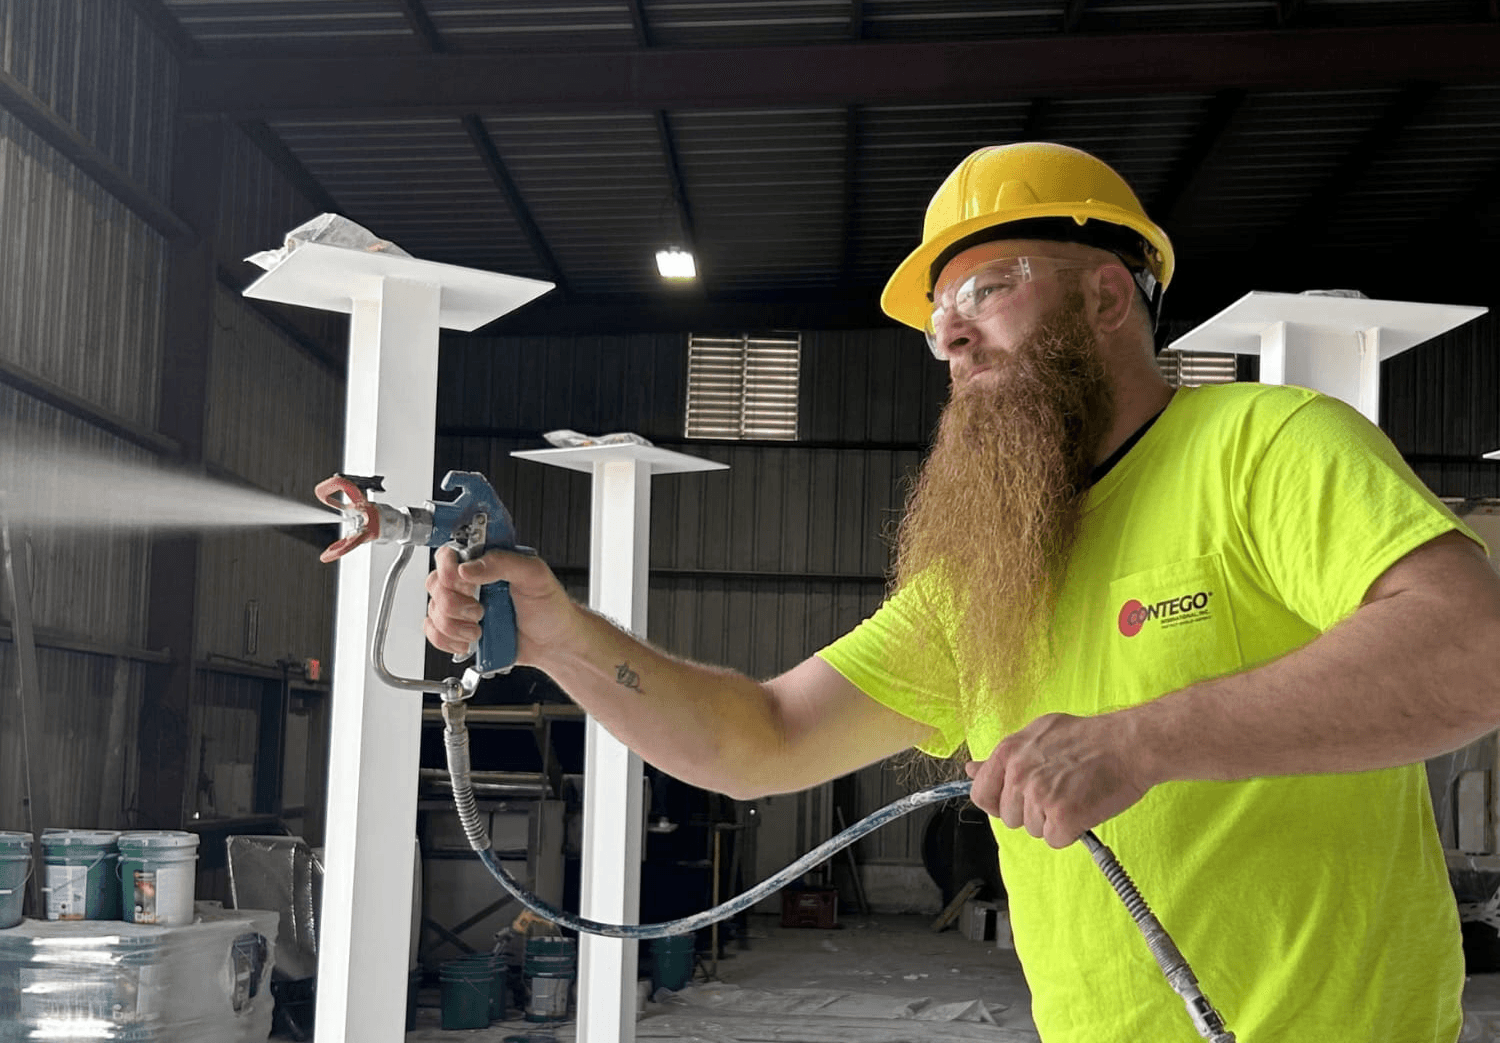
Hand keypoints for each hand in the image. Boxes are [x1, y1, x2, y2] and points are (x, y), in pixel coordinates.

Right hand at [424, 546, 578, 664]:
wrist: (554, 644)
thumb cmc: (550, 607)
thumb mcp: (534, 575)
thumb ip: (502, 562)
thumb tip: (468, 567)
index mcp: (486, 563)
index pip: (449, 555)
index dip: (448, 569)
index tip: (463, 583)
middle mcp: (470, 583)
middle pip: (435, 584)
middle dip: (454, 604)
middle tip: (479, 611)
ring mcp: (463, 607)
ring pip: (434, 611)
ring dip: (454, 626)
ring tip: (479, 630)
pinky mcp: (460, 630)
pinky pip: (434, 633)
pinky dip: (446, 640)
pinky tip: (467, 641)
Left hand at [964, 712, 1152, 847]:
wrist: (1128, 744)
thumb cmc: (1088, 737)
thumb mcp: (1037, 733)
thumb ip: (1004, 756)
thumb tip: (971, 769)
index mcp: (1008, 753)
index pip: (981, 794)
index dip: (998, 803)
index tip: (1014, 802)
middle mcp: (1018, 775)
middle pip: (1010, 817)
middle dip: (1031, 812)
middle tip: (1058, 792)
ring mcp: (1039, 796)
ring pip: (1033, 829)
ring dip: (1053, 821)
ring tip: (1074, 795)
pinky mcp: (1062, 816)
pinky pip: (1056, 839)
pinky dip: (1071, 832)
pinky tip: (1084, 809)